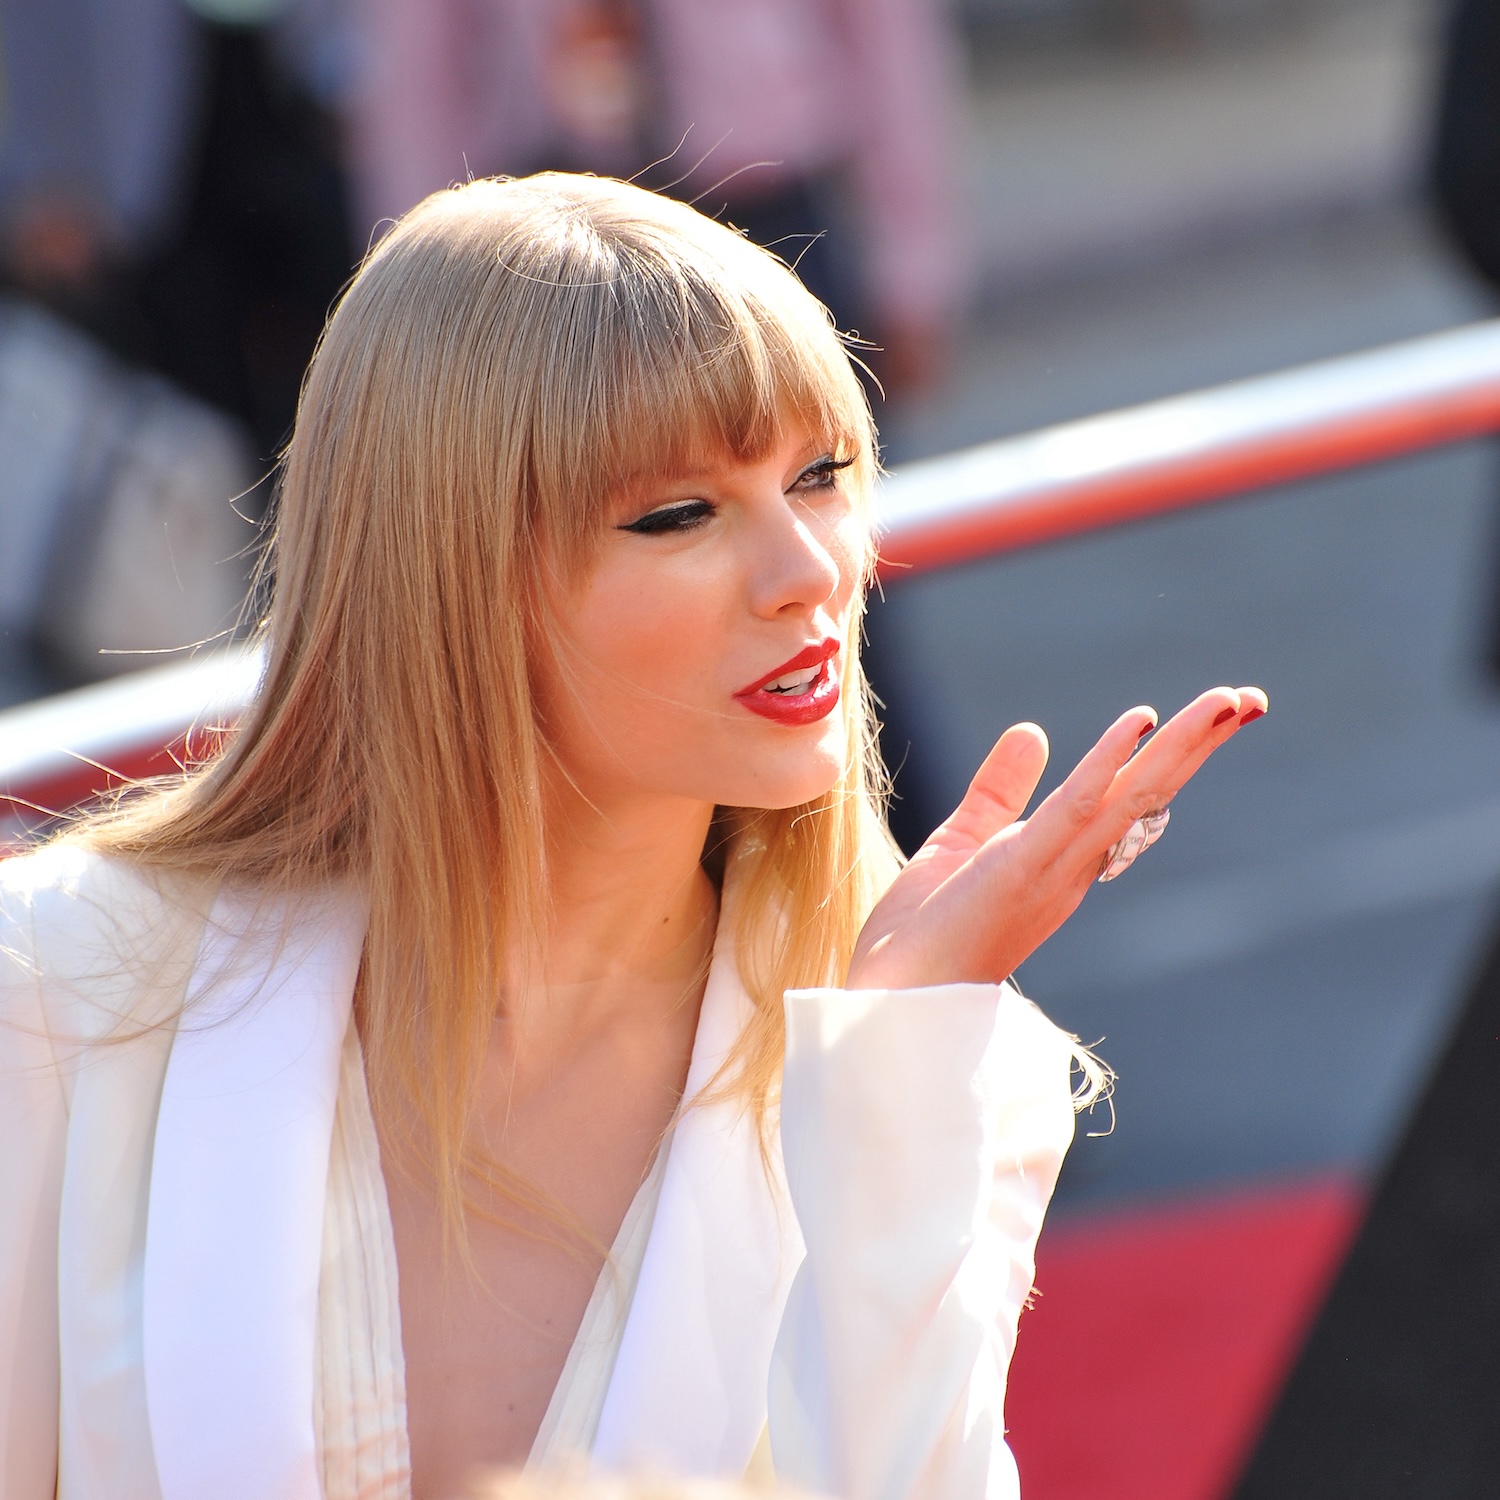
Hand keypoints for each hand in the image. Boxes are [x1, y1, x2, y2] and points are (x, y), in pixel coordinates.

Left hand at [846, 685, 1267, 989]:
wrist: (894, 1002)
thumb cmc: (925, 936)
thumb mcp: (963, 843)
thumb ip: (998, 791)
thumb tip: (1033, 730)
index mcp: (1065, 859)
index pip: (1130, 796)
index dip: (1172, 753)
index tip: (1219, 711)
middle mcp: (1074, 866)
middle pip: (1149, 792)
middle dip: (1200, 744)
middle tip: (1252, 696)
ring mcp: (1053, 869)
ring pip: (1131, 796)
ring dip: (1181, 745)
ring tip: (1230, 699)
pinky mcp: (1020, 870)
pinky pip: (1072, 810)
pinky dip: (1107, 763)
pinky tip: (1140, 721)